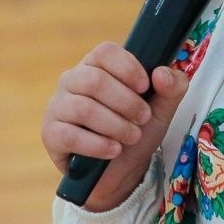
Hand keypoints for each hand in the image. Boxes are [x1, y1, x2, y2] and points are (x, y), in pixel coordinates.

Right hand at [41, 42, 188, 209]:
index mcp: (97, 66)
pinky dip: (98, 144)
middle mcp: (72, 81)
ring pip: (83, 108)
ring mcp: (58, 106)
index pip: (104, 52)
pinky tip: (114, 150)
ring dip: (115, 125)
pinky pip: (70, 135)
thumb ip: (172, 87)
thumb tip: (162, 74)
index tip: (145, 87)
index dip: (127, 67)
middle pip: (94, 80)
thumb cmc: (137, 129)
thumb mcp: (162, 109)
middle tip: (144, 118)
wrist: (121, 170)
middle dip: (126, 102)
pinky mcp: (51, 134)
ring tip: (132, 136)